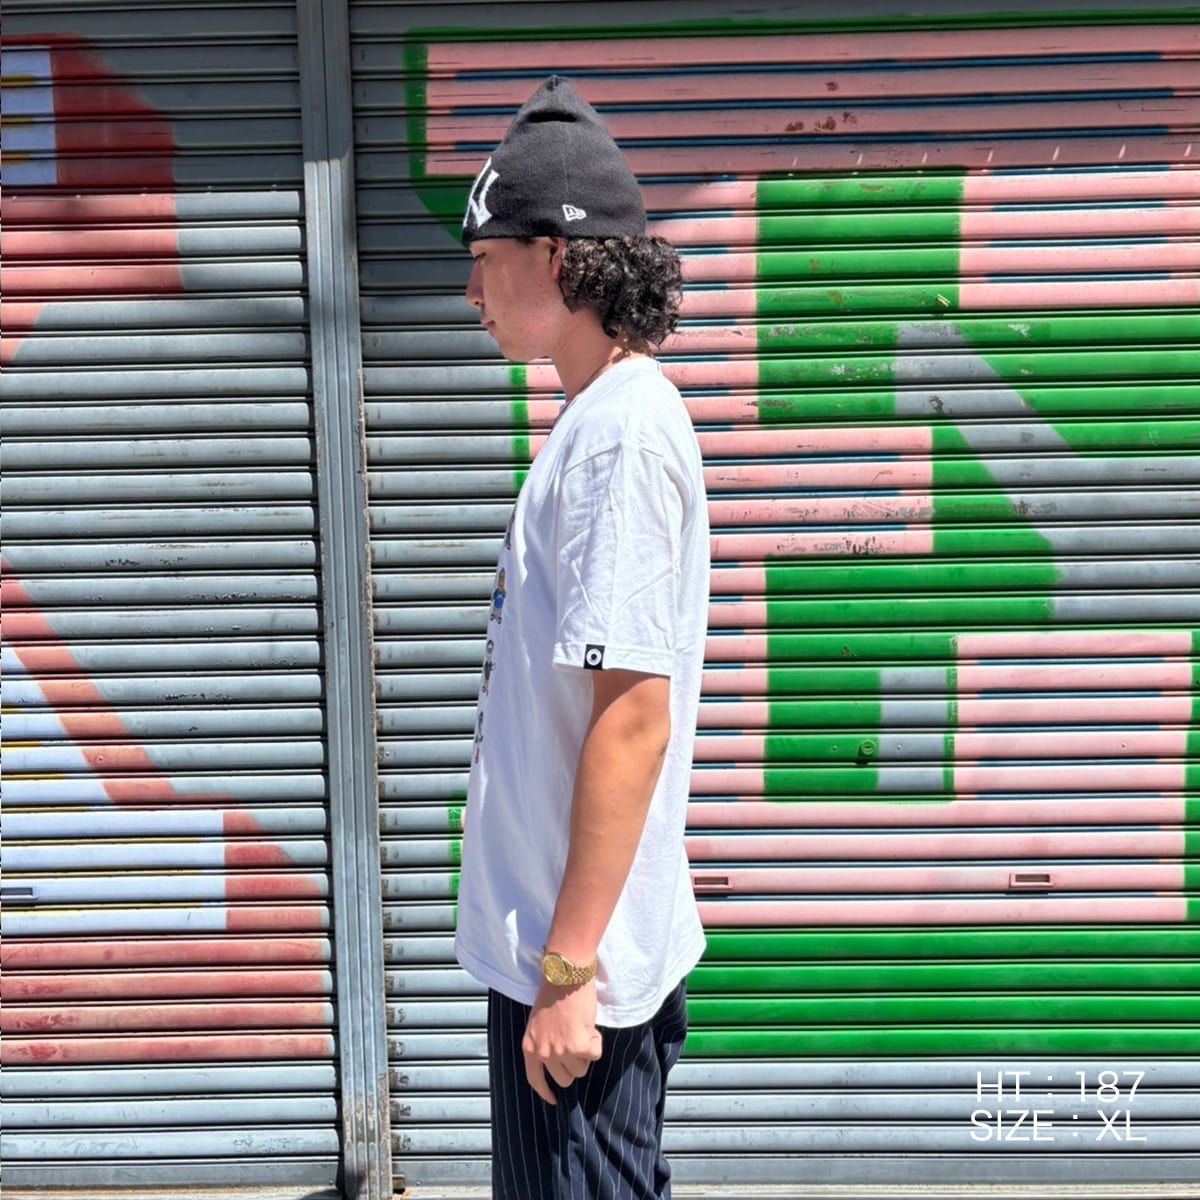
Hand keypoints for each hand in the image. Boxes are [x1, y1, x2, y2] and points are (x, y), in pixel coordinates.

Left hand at [521, 976, 602, 1104]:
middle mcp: (544, 1053)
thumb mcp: (538, 1023)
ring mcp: (561, 1051)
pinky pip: (595, 1054)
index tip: (554, 1100)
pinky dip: (596, 1042)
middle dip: (574, 1064)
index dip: (546, 1091)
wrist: (565, 975)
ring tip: (581, 1029)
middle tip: (577, 1043)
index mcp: (529, 1047)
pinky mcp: (579, 1046)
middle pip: (565, 1078)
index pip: (535, 1080)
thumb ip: (544, 1043)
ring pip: (582, 1069)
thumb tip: (559, 1061)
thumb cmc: (553, 993)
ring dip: (585, 1052)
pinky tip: (589, 1025)